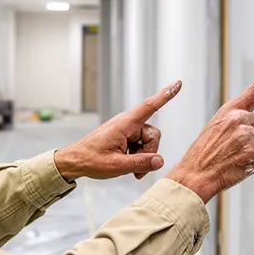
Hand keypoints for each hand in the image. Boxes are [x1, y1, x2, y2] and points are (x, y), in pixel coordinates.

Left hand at [54, 80, 182, 180]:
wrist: (75, 161)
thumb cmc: (91, 160)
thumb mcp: (116, 166)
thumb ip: (140, 163)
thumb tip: (160, 161)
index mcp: (124, 124)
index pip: (148, 106)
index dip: (165, 95)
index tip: (178, 84)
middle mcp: (127, 123)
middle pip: (153, 134)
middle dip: (149, 153)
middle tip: (137, 170)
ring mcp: (127, 130)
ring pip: (148, 141)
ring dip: (143, 157)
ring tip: (131, 170)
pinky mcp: (126, 136)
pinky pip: (141, 145)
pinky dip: (139, 157)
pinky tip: (130, 167)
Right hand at [166, 60, 253, 202]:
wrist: (195, 174)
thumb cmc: (205, 153)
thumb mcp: (216, 127)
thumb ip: (238, 120)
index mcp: (230, 110)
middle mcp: (239, 119)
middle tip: (246, 146)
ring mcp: (246, 136)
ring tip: (241, 156)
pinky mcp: (252, 153)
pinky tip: (243, 165)